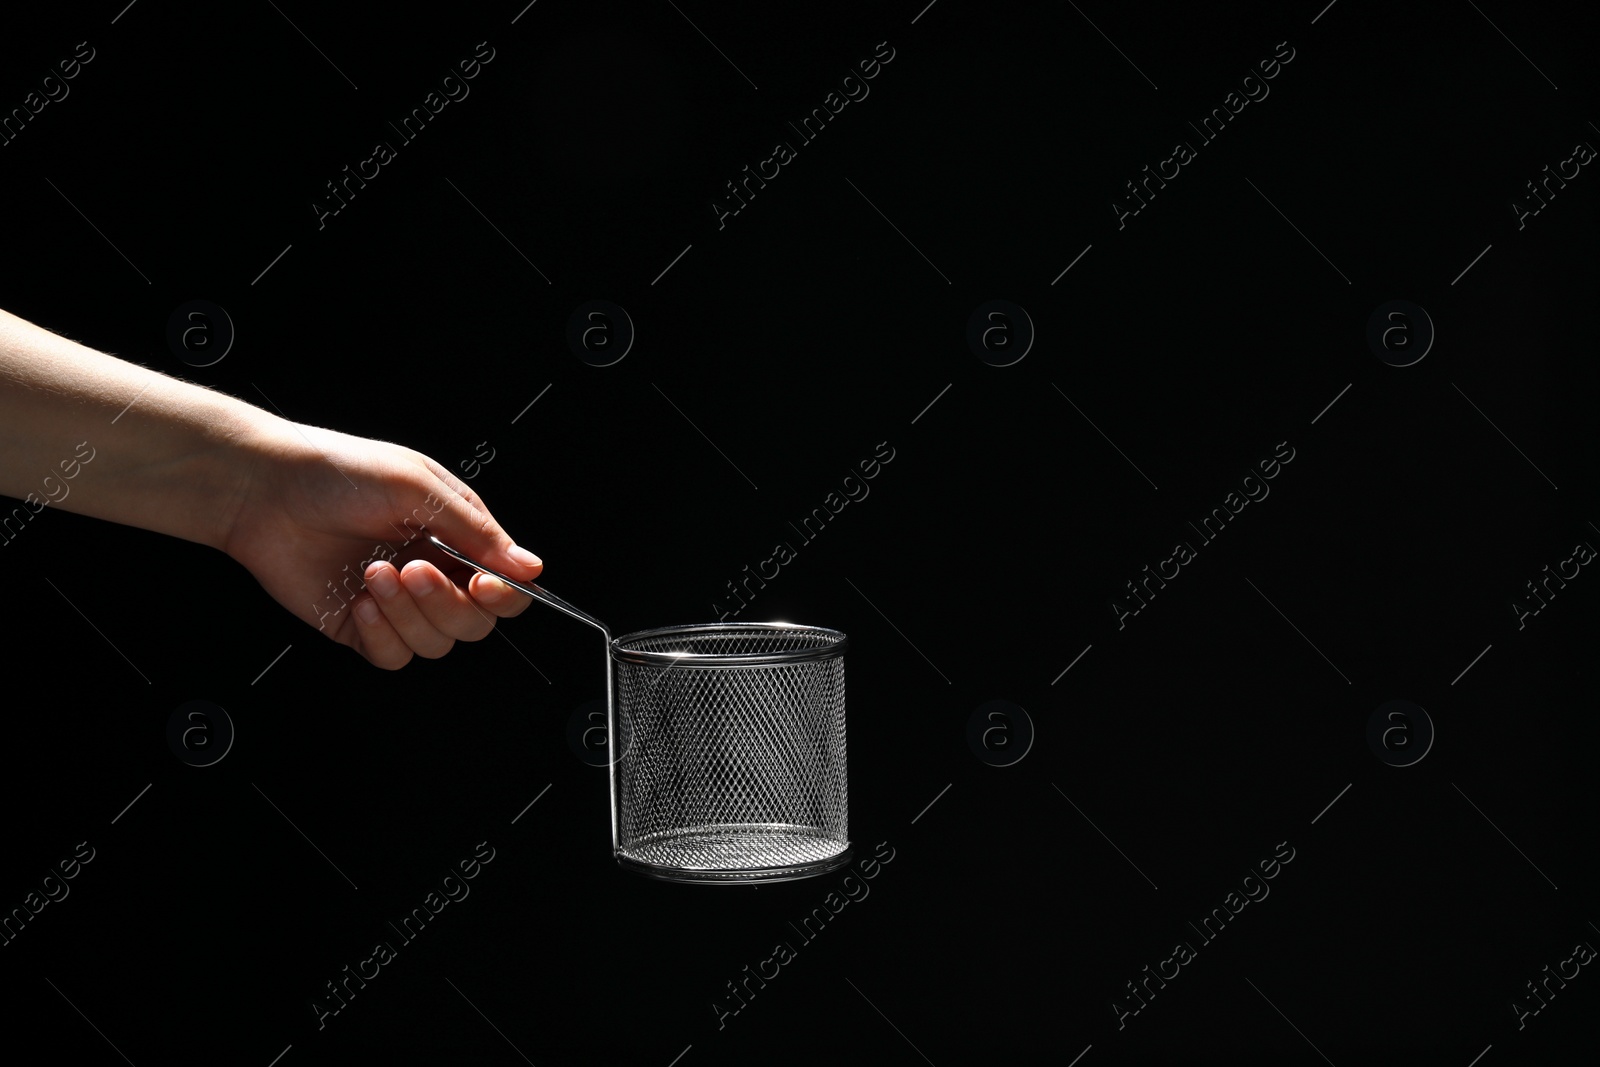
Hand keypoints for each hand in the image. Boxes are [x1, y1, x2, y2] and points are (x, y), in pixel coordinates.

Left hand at [220, 417, 540, 668]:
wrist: (265, 490)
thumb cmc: (339, 473)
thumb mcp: (420, 488)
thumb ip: (478, 533)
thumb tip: (530, 568)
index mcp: (456, 539)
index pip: (504, 587)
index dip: (503, 595)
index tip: (484, 583)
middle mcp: (432, 574)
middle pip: (473, 623)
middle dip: (446, 602)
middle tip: (414, 568)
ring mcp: (396, 604)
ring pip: (435, 643)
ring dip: (408, 614)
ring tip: (374, 574)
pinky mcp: (360, 627)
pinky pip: (393, 656)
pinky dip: (382, 634)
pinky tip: (359, 600)